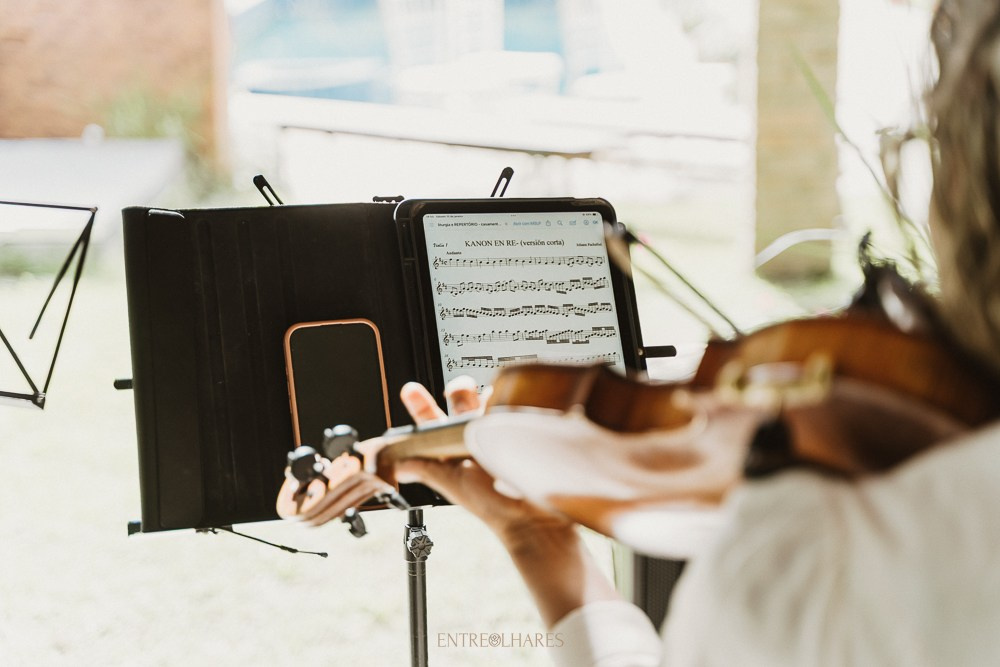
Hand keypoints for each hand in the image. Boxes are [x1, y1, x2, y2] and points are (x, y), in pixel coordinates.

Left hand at [394, 379, 572, 543]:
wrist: (531, 517)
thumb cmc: (492, 505)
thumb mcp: (453, 483)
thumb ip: (426, 469)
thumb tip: (397, 466)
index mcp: (452, 452)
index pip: (431, 423)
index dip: (420, 406)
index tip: (410, 391)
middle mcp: (474, 441)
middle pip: (461, 405)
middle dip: (459, 390)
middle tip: (461, 388)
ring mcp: (499, 436)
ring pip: (489, 403)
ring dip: (488, 396)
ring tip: (491, 398)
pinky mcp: (521, 434)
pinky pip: (515, 410)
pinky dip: (513, 403)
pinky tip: (513, 403)